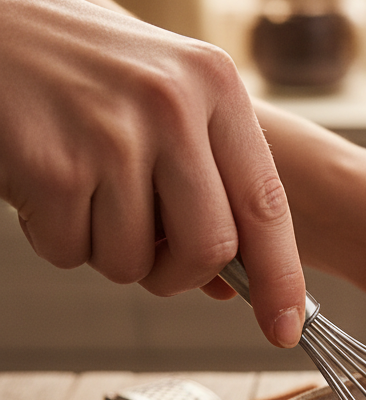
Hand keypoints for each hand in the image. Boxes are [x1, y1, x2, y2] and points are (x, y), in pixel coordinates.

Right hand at [0, 0, 305, 346]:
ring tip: (83, 192)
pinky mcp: (53, 165)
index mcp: (215, 87)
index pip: (267, 204)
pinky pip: (72, 252)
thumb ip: (206, 182)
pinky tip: (45, 185)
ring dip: (106, 251)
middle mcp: (174, 106)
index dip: (279, 277)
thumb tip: (229, 285)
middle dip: (177, 273)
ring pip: (135, 262)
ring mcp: (113, 135)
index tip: (285, 327)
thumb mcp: (162, 101)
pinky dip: (58, 239)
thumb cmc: (79, 71)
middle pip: (209, 249)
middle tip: (148, 253)